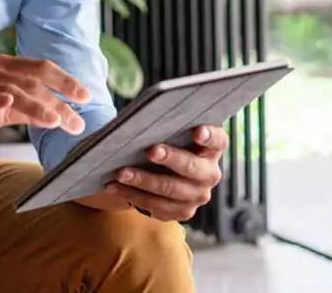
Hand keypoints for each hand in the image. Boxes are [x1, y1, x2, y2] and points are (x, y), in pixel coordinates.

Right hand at [0, 55, 90, 139]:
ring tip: (57, 120)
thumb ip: (28, 109)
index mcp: (6, 67)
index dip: (66, 81)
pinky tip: (9, 101)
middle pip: (33, 79)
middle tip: (80, 116)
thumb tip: (59, 115)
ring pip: (13, 89)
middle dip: (59, 97)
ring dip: (37, 104)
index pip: (42, 69)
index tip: (87, 96)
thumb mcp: (1, 108)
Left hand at [102, 125, 226, 221]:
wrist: (169, 173)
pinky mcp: (182, 212)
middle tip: (150, 150)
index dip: (208, 136)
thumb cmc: (170, 143)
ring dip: (143, 180)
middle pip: (192, 167)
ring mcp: (197, 196)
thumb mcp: (175, 132)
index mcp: (213, 149)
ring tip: (121, 172)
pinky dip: (132, 195)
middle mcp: (210, 174)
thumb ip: (169, 125)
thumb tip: (143, 119)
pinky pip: (156, 206)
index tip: (196, 131)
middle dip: (170, 158)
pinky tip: (114, 186)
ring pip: (170, 189)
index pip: (218, 140)